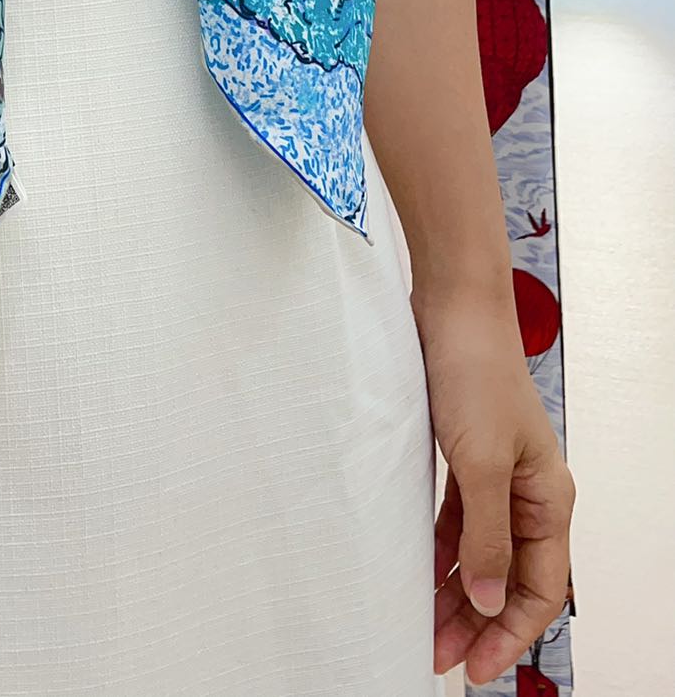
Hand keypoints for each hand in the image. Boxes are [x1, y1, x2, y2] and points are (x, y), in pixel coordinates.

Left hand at [415, 285, 575, 685]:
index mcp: (548, 498)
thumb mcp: (482, 461)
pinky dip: (441, 549)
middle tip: (440, 657)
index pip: (541, 588)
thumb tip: (491, 602)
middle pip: (509, 576)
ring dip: (455, 591)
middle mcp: (527, 492)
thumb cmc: (475, 370)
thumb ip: (487, 536)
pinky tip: (418, 571)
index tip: (477, 666)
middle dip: (478, 621)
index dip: (511, 632)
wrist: (451, 306)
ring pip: (480, 552)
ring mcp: (495, 474)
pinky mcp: (464, 454)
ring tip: (424, 627)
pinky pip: (457, 520)